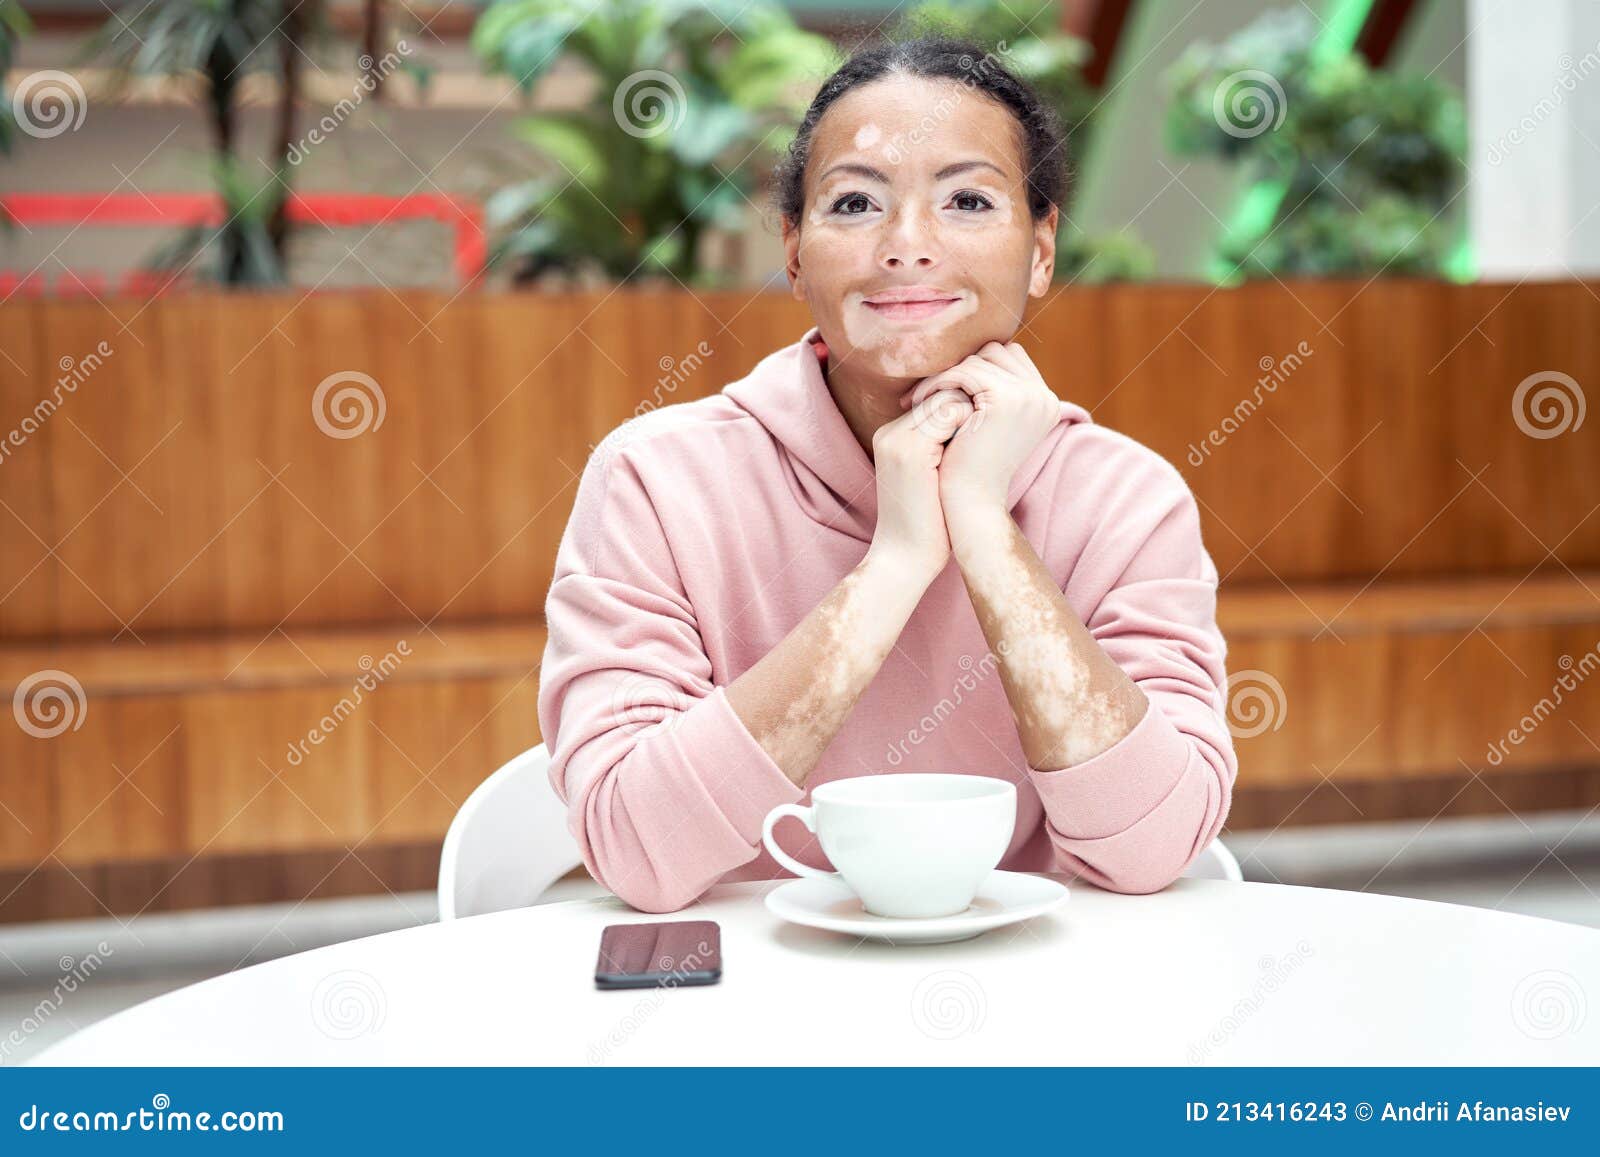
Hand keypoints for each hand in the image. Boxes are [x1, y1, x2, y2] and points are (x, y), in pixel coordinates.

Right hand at [867, 386, 974, 584]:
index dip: (965, 414)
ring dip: (972, 421)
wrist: (906, 558)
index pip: (935, 400)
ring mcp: (898, 439)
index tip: (982, 439)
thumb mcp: (933, 474)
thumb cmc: (929, 522)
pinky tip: (975, 456)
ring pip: (948, 400)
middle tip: (986, 442)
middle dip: (971, 412)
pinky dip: (970, 429)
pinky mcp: (911, 451)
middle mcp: (890, 433)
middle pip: (941, 395)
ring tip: (977, 452)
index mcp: (892, 437)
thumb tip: (982, 414)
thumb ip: (945, 443)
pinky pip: (950, 415)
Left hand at [899, 340, 1059, 517]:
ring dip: (945, 376)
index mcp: (1044, 403)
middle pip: (996, 351)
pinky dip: (939, 383)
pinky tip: (918, 402)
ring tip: (919, 400)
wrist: (970, 503)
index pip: (1008, 357)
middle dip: (960, 367)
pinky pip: (965, 372)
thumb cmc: (969, 467)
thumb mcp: (986, 425)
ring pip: (978, 360)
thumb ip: (989, 394)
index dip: (974, 368)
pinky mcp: (1008, 399)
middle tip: (926, 391)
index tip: (944, 386)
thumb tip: (970, 357)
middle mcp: (1044, 397)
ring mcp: (1029, 396)